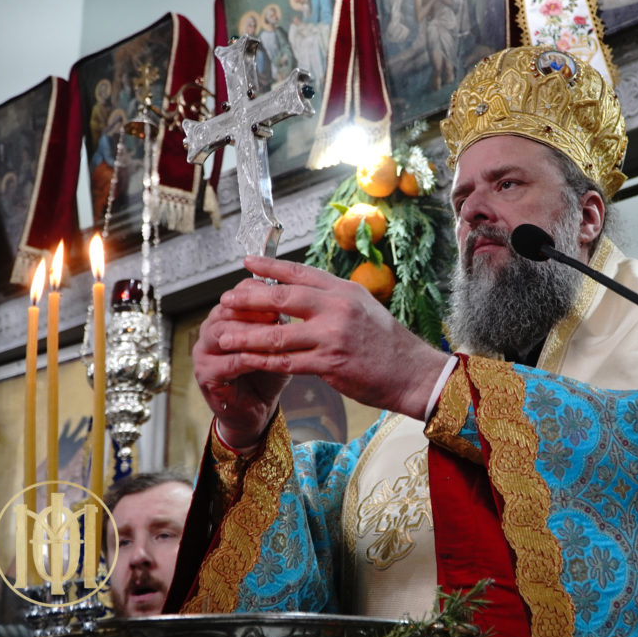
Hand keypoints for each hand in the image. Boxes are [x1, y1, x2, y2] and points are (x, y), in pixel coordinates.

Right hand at [193, 294, 291, 449]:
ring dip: (249, 333)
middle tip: (278, 313)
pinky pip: (226, 362)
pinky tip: (263, 358)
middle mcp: (211, 329)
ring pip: (223, 333)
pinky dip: (247, 359)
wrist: (256, 408)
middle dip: (254, 310)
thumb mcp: (279, 342)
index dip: (258, 291)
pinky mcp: (205, 374)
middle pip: (227, 309)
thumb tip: (294, 301)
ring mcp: (204, 351)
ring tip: (273, 334)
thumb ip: (281, 322)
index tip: (283, 293)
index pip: (238, 293)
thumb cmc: (268, 372)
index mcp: (227, 315)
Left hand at [214, 256, 450, 424]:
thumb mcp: (364, 307)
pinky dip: (262, 361)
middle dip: (249, 298)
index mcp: (345, 290)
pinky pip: (286, 362)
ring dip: (247, 335)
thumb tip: (304, 291)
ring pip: (278, 334)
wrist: (414, 373)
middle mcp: (338, 308)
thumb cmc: (388, 344)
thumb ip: (334, 299)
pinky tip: (245, 361)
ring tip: (223, 336)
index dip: (269, 267)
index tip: (246, 263)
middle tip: (226, 299)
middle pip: (283, 297)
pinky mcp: (330, 364)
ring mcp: (333, 336)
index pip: (300, 273)